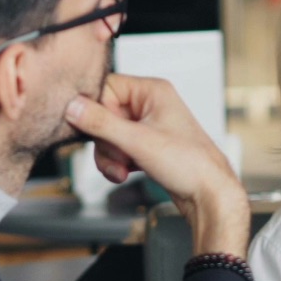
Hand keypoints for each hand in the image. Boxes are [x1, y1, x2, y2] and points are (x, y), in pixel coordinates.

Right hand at [65, 73, 251, 256]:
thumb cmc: (188, 163)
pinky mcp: (146, 144)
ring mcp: (148, 125)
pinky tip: (127, 173)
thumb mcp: (137, 141)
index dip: (96, 110)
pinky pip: (118, 148)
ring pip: (108, 135)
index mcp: (153, 91)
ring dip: (110, 156)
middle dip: (105, 142)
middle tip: (118, 155)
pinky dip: (117, 163)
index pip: (106, 87)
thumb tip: (72, 107)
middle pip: (104, 114)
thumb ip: (101, 123)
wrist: (208, 194)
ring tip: (123, 169)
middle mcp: (151, 104)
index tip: (92, 129)